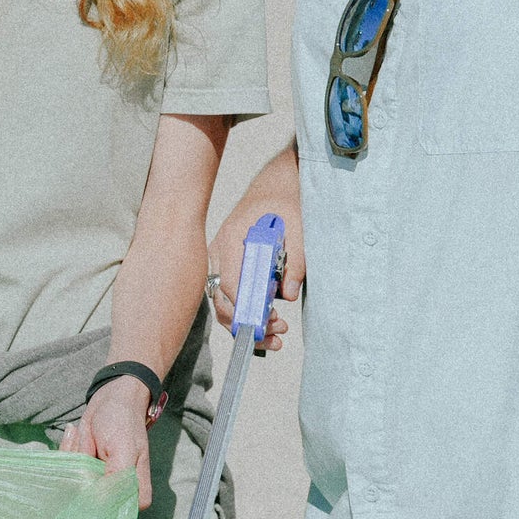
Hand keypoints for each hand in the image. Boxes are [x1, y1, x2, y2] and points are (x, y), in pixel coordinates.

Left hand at [64, 377, 155, 507]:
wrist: (113, 397)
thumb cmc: (123, 422)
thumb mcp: (124, 449)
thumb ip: (116, 478)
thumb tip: (101, 504)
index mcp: (134, 489)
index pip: (115, 513)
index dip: (97, 504)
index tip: (87, 483)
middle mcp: (114, 487)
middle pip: (86, 496)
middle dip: (80, 469)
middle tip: (89, 445)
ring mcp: (96, 477)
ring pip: (72, 478)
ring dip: (74, 452)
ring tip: (87, 436)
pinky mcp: (82, 465)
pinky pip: (66, 464)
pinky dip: (68, 446)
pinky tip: (78, 432)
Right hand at [210, 200, 302, 349]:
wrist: (276, 185)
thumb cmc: (285, 202)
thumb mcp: (298, 228)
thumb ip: (295, 260)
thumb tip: (288, 294)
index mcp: (233, 238)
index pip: (229, 282)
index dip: (244, 307)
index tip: (266, 322)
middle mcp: (220, 250)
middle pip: (221, 297)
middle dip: (246, 322)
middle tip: (278, 333)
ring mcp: (221, 258)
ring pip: (224, 299)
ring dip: (247, 320)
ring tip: (278, 330)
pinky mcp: (229, 263)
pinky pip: (230, 292)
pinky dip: (246, 309)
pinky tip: (267, 317)